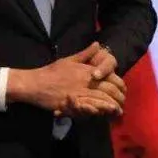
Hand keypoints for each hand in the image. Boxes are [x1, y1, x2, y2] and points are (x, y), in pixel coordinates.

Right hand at [7, 42, 123, 117]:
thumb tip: (97, 44)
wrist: (35, 83)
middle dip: (118, 96)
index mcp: (86, 70)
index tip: (122, 90)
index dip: (118, 84)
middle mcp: (85, 80)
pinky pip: (90, 107)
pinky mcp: (73, 103)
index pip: (109, 76)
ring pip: (102, 99)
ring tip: (119, 110)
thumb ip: (85, 54)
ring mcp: (80, 92)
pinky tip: (105, 113)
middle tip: (122, 103)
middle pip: (108, 89)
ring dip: (112, 105)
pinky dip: (100, 110)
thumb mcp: (69, 60)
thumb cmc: (51, 72)